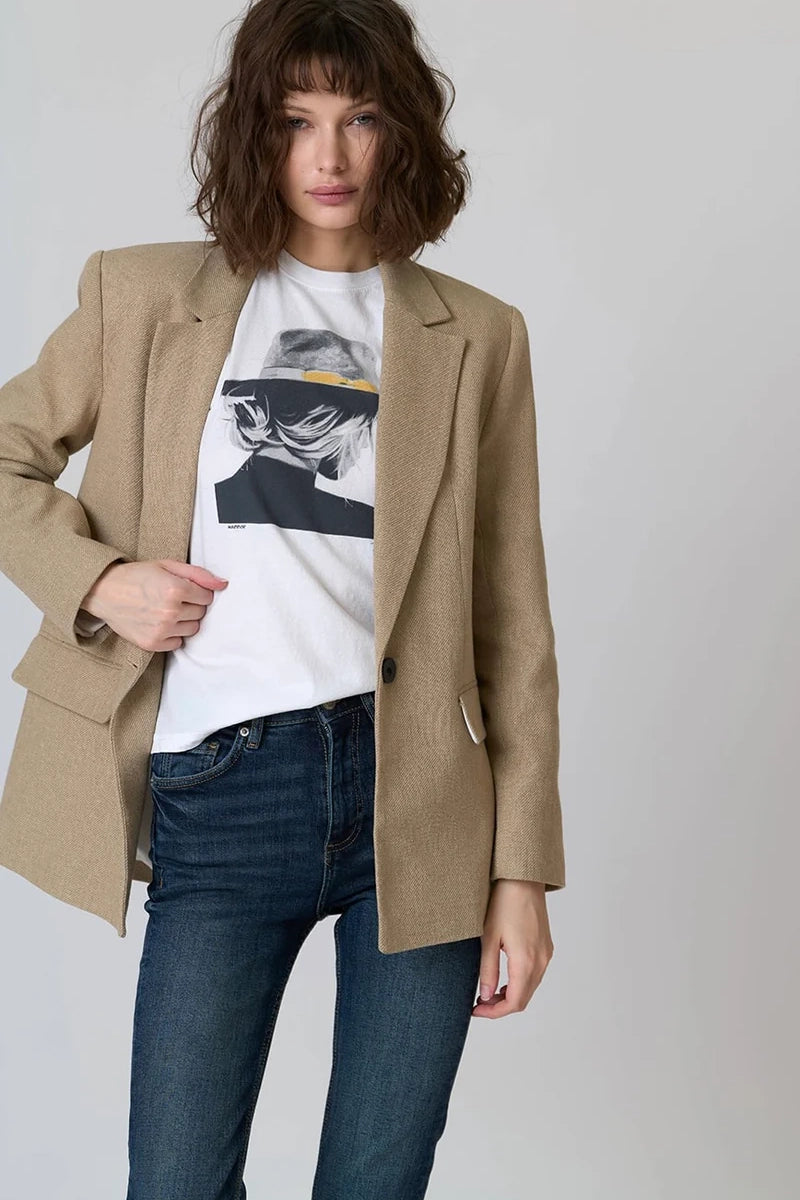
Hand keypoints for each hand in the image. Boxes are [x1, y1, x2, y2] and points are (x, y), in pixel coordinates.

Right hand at [79, 559, 228, 652]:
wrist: (104, 592)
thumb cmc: (136, 576)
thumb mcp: (167, 565)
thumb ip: (198, 574)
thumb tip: (223, 584)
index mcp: (175, 589)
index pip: (207, 597)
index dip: (197, 591)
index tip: (182, 589)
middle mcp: (170, 611)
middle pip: (201, 614)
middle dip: (191, 605)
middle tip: (172, 598)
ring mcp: (161, 630)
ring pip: (192, 629)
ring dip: (183, 621)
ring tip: (165, 610)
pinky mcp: (152, 643)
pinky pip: (178, 644)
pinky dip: (172, 635)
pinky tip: (158, 622)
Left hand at [471, 879, 553, 1018]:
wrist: (523, 878)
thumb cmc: (504, 902)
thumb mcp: (488, 937)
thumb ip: (488, 970)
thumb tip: (486, 996)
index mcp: (526, 961)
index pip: (514, 1002)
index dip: (494, 1013)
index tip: (475, 1011)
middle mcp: (541, 960)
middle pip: (524, 998)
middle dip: (501, 1007)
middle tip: (478, 1004)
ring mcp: (546, 953)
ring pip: (530, 987)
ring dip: (511, 995)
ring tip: (487, 992)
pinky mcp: (546, 945)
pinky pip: (535, 974)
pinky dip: (520, 983)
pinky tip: (504, 978)